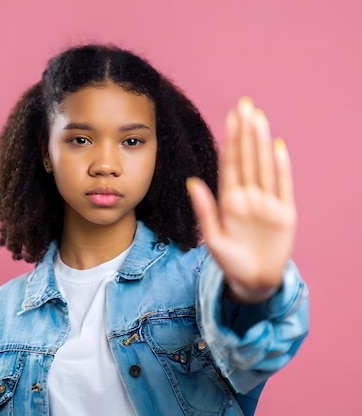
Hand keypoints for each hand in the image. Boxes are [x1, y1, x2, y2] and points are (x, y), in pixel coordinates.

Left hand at [186, 97, 296, 302]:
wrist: (252, 282)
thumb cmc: (229, 261)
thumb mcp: (212, 237)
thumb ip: (204, 209)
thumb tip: (191, 182)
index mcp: (229, 200)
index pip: (230, 163)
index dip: (230, 140)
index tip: (230, 116)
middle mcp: (248, 196)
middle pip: (247, 158)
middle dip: (246, 132)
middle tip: (245, 104)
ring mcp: (267, 203)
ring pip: (264, 167)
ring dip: (261, 142)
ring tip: (258, 118)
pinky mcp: (284, 214)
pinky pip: (283, 187)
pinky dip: (281, 168)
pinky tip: (277, 147)